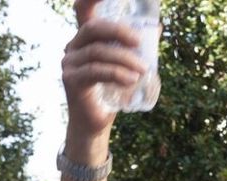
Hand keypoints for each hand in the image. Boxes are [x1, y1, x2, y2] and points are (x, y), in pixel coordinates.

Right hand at [62, 0, 146, 140]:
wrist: (96, 122)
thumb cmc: (111, 91)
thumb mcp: (124, 65)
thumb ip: (135, 47)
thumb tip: (156, 27)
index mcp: (85, 38)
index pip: (84, 8)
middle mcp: (73, 46)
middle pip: (94, 28)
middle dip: (119, 31)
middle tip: (139, 43)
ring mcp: (69, 63)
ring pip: (98, 52)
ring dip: (125, 59)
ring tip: (143, 70)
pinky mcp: (71, 79)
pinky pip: (96, 70)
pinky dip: (117, 74)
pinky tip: (131, 80)